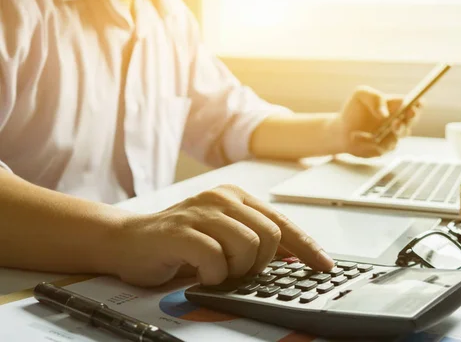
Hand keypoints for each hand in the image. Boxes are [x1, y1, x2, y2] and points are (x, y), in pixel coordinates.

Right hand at [111, 185, 333, 286]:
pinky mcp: (179, 230)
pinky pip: (215, 257)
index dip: (306, 247)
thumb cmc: (179, 242)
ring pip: (248, 245)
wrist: (127, 240)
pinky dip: (212, 274)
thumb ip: (254, 239)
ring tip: (216, 270)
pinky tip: (200, 273)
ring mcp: (200, 211)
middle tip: (237, 271)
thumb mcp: (223, 235)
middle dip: (260, 263)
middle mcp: (221, 198)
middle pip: (270, 235)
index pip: (282, 222)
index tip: (323, 266)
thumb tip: (293, 256)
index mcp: (236, 197)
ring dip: (235, 270)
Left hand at [331, 86, 420, 157]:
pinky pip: (384, 147)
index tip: (415, 106)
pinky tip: (357, 137)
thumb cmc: (353, 110)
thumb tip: (385, 114)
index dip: (418, 105)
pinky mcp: (384, 149)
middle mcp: (398, 120)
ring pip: (400, 135)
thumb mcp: (361, 95)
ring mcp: (393, 136)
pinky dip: (371, 142)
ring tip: (381, 128)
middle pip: (411, 121)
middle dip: (409, 120)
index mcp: (396, 105)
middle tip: (398, 121)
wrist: (341, 131)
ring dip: (391, 132)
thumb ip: (375, 98)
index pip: (414, 104)